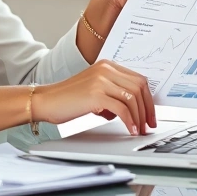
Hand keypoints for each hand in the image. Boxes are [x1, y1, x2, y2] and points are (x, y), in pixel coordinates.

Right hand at [33, 60, 155, 134]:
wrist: (46, 101)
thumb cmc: (68, 99)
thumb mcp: (95, 89)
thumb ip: (113, 92)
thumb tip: (134, 108)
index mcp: (107, 66)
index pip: (138, 79)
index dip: (148, 99)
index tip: (150, 114)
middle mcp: (106, 69)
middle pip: (139, 87)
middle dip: (147, 109)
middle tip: (148, 125)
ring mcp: (100, 80)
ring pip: (132, 98)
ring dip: (139, 117)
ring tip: (139, 130)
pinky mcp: (95, 94)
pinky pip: (121, 108)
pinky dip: (129, 121)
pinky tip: (130, 130)